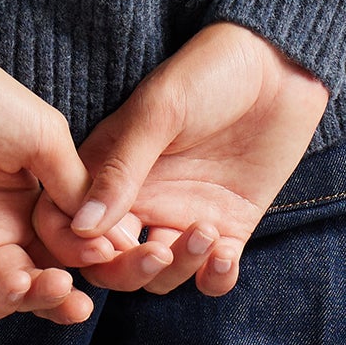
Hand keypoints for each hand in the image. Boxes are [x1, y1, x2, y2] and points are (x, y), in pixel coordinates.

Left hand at [0, 51, 100, 329]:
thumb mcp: (42, 136)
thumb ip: (73, 188)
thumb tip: (105, 238)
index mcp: (18, 213)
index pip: (51, 264)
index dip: (75, 276)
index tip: (101, 265)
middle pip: (18, 291)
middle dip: (43, 298)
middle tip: (63, 290)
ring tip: (18, 286)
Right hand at [31, 23, 330, 296]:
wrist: (277, 66)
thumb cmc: (209, 73)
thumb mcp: (159, 113)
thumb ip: (121, 171)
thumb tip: (82, 227)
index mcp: (107, 169)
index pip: (68, 224)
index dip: (76, 248)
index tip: (103, 247)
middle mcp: (141, 200)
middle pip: (112, 264)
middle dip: (127, 271)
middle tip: (156, 253)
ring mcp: (183, 216)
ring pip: (161, 276)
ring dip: (178, 269)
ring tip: (205, 230)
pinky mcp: (229, 227)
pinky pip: (211, 277)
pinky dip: (214, 278)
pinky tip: (225, 253)